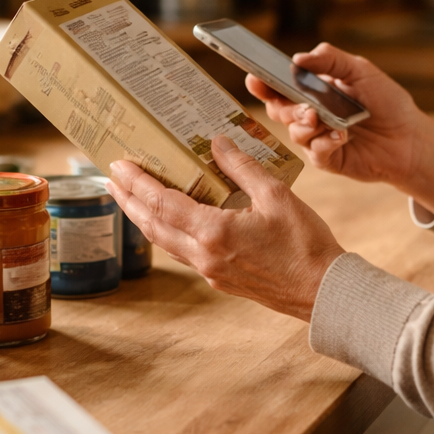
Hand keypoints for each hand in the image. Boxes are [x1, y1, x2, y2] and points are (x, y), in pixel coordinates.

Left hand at [106, 134, 345, 320]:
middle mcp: (204, 255)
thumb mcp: (276, 195)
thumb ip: (242, 167)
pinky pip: (182, 253)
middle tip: (111, 179)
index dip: (137, 183)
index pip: (162, 203)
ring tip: (130, 198)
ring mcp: (210, 271)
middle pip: (152, 225)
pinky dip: (166, 233)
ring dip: (143, 218)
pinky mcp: (220, 279)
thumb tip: (216, 142)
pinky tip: (169, 223)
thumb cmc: (305, 244)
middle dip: (129, 200)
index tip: (119, 165)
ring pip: (164, 242)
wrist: (322, 292)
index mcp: (214, 232)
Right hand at [245, 43, 433, 207]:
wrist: (409, 137)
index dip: (262, 83)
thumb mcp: (360, 70)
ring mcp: (317, 138)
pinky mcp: (328, 159)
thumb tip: (296, 58)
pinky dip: (325, 142)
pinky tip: (341, 136)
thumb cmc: (386, 101)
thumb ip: (330, 59)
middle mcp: (310, 114)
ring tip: (320, 118)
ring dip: (304, 124)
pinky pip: (315, 152)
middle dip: (284, 107)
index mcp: (312, 90)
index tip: (254, 78)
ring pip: (294, 132)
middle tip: (301, 105)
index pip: (279, 85)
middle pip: (279, 110)